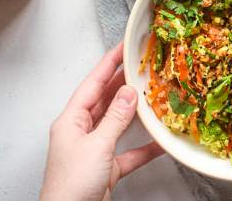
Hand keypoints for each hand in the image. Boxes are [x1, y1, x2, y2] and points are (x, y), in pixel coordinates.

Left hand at [40, 43, 163, 200]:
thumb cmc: (71, 184)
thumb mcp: (96, 146)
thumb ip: (116, 118)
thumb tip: (129, 93)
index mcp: (71, 121)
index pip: (92, 83)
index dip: (109, 63)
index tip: (124, 47)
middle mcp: (81, 131)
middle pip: (105, 99)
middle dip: (123, 81)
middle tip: (141, 65)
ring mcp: (94, 149)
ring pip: (118, 122)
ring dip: (135, 110)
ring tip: (152, 92)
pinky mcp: (107, 167)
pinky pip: (130, 151)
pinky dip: (145, 146)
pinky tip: (160, 140)